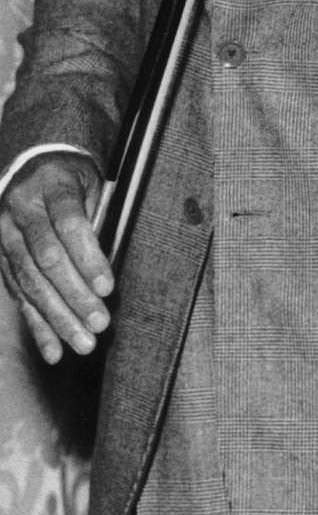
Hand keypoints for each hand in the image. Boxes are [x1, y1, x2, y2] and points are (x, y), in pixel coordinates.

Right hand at [0, 152, 112, 362]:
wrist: (30, 164)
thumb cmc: (73, 178)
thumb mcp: (90, 183)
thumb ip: (96, 220)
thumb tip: (109, 273)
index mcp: (51, 185)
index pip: (69, 224)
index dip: (88, 257)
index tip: (108, 288)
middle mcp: (21, 209)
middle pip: (48, 259)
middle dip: (75, 295)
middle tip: (100, 324)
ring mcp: (5, 235)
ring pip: (31, 282)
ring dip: (58, 318)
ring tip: (83, 344)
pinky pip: (18, 295)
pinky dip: (37, 325)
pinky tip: (54, 350)